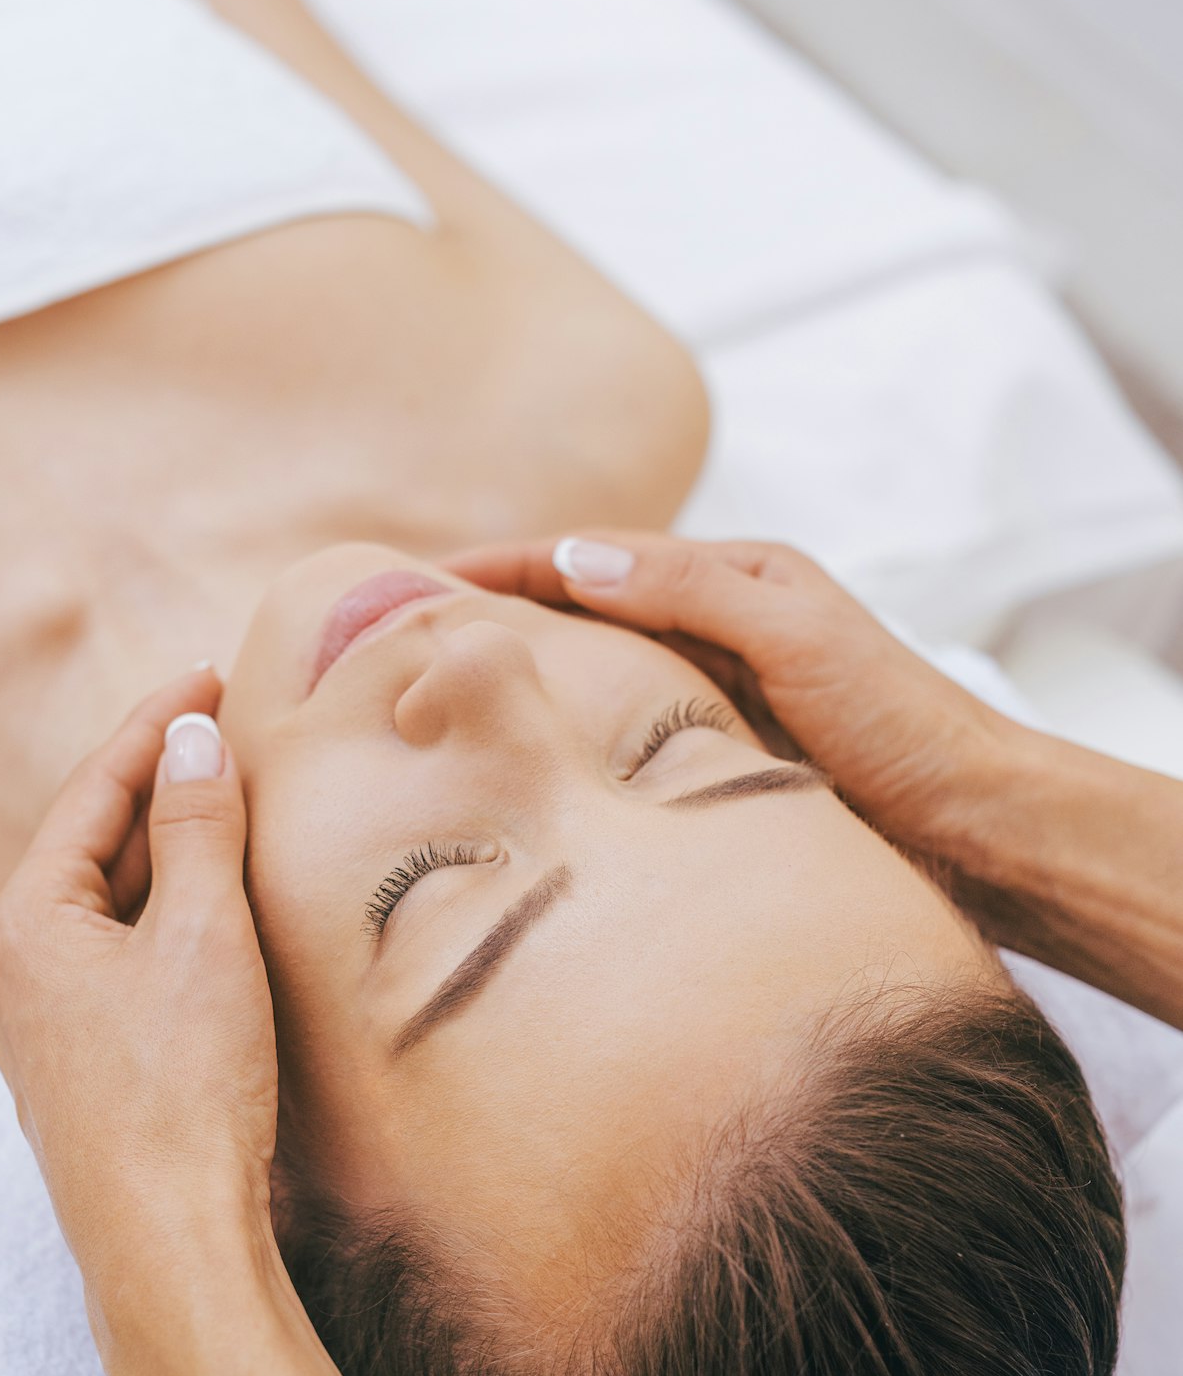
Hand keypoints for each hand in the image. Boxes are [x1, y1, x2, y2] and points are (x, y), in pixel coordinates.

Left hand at [0, 669, 283, 1375]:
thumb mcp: (203, 938)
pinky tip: (211, 912)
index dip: (157, 723)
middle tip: (230, 732)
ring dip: (166, 854)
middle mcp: (11, 969)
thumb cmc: (185, 1091)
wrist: (170, 1244)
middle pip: (92, 844)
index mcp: (23, 923)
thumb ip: (196, 827)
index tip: (214, 674)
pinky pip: (116, 960)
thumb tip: (194, 734)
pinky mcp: (76, 1067)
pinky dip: (164, 917)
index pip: (92, 789)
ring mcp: (39, 1024)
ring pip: (105, 906)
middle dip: (160, 785)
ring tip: (231, 806)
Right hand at [449, 531, 1023, 865]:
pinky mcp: (717, 756)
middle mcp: (716, 627)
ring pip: (595, 670)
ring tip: (440, 695)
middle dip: (495, 612)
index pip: (591, 556)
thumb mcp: (797, 636)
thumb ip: (691, 590)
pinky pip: (622, 729)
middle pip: (582, 606)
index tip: (413, 582)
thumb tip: (576, 554)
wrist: (973, 820)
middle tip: (401, 638)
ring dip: (523, 674)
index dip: (502, 565)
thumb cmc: (900, 722)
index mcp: (733, 578)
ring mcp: (714, 693)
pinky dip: (567, 731)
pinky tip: (528, 759)